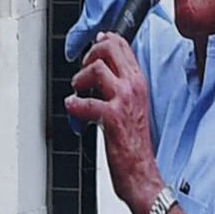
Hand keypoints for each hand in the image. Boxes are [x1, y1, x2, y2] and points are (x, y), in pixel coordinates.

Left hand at [67, 27, 158, 209]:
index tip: (95, 43)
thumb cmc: (135, 143)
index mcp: (139, 83)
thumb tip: (102, 73)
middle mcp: (134, 87)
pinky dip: (74, 105)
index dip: (104, 41)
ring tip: (78, 93)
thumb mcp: (134, 107)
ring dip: (79, 79)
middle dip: (89, 55)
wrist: (141, 172)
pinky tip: (72, 108)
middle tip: (83, 71)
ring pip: (96, 69)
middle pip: (109, 50)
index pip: (123, 46)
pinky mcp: (112, 118)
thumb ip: (122, 87)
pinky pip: (86, 102)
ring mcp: (124, 101)